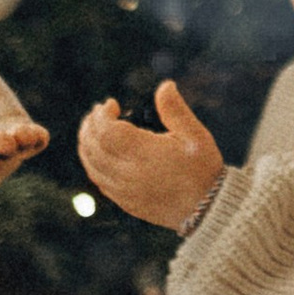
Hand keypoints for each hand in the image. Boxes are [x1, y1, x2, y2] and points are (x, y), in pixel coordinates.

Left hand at [79, 82, 223, 231]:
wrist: (207, 209)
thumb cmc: (202, 169)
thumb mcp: (195, 135)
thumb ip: (175, 110)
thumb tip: (165, 85)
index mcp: (144, 155)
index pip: (106, 132)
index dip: (102, 115)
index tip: (112, 104)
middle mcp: (129, 174)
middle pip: (93, 147)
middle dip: (90, 125)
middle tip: (98, 112)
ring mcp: (124, 191)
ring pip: (91, 165)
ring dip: (87, 144)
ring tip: (93, 128)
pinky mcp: (125, 202)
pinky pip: (98, 180)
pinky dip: (92, 163)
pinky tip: (98, 152)